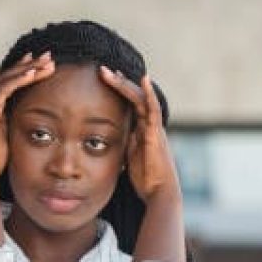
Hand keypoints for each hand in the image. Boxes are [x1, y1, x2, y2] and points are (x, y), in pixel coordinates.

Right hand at [0, 51, 54, 178]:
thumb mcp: (11, 139)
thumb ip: (18, 128)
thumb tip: (37, 127)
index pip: (10, 83)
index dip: (25, 70)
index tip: (41, 62)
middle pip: (10, 76)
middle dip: (30, 64)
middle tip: (49, 55)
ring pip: (9, 78)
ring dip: (29, 68)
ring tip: (47, 61)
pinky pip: (4, 89)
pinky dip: (19, 79)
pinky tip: (33, 72)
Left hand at [100, 67, 180, 202]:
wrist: (158, 191)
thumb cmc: (145, 178)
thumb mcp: (128, 157)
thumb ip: (124, 144)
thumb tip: (108, 139)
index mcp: (141, 129)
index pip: (129, 103)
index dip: (119, 89)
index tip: (105, 78)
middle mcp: (149, 124)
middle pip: (134, 96)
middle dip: (119, 82)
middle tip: (102, 70)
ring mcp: (153, 127)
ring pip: (141, 98)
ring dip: (125, 84)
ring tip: (110, 72)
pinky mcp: (156, 133)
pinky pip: (153, 109)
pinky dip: (149, 93)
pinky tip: (144, 79)